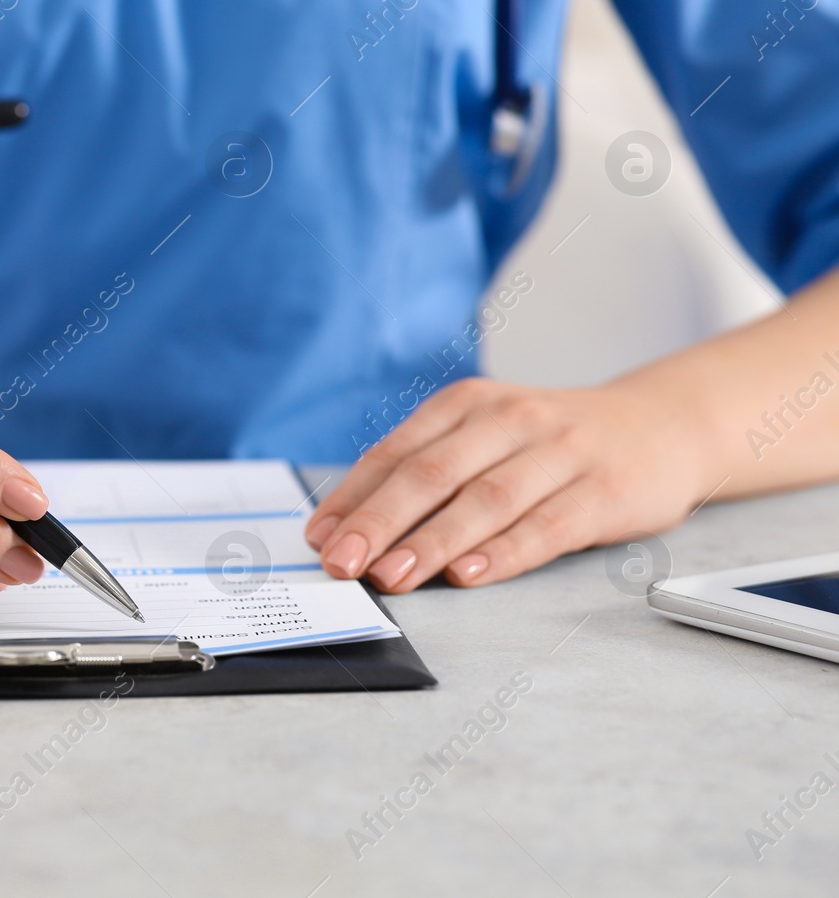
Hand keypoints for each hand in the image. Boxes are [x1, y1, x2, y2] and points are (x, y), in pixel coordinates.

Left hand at [303, 376, 717, 592]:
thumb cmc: (550, 444)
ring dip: (432, 542)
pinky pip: (545, 525)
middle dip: (379, 521)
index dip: (353, 498)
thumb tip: (343, 528)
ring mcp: (559, 452)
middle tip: (343, 562)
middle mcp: (509, 420)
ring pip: (484, 500)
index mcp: (467, 404)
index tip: (319, 539)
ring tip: (392, 576)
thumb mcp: (485, 440)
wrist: (661, 426)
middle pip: (432, 474)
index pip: (396, 452)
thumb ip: (424, 474)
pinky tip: (468, 576)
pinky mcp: (602, 490)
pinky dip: (503, 552)